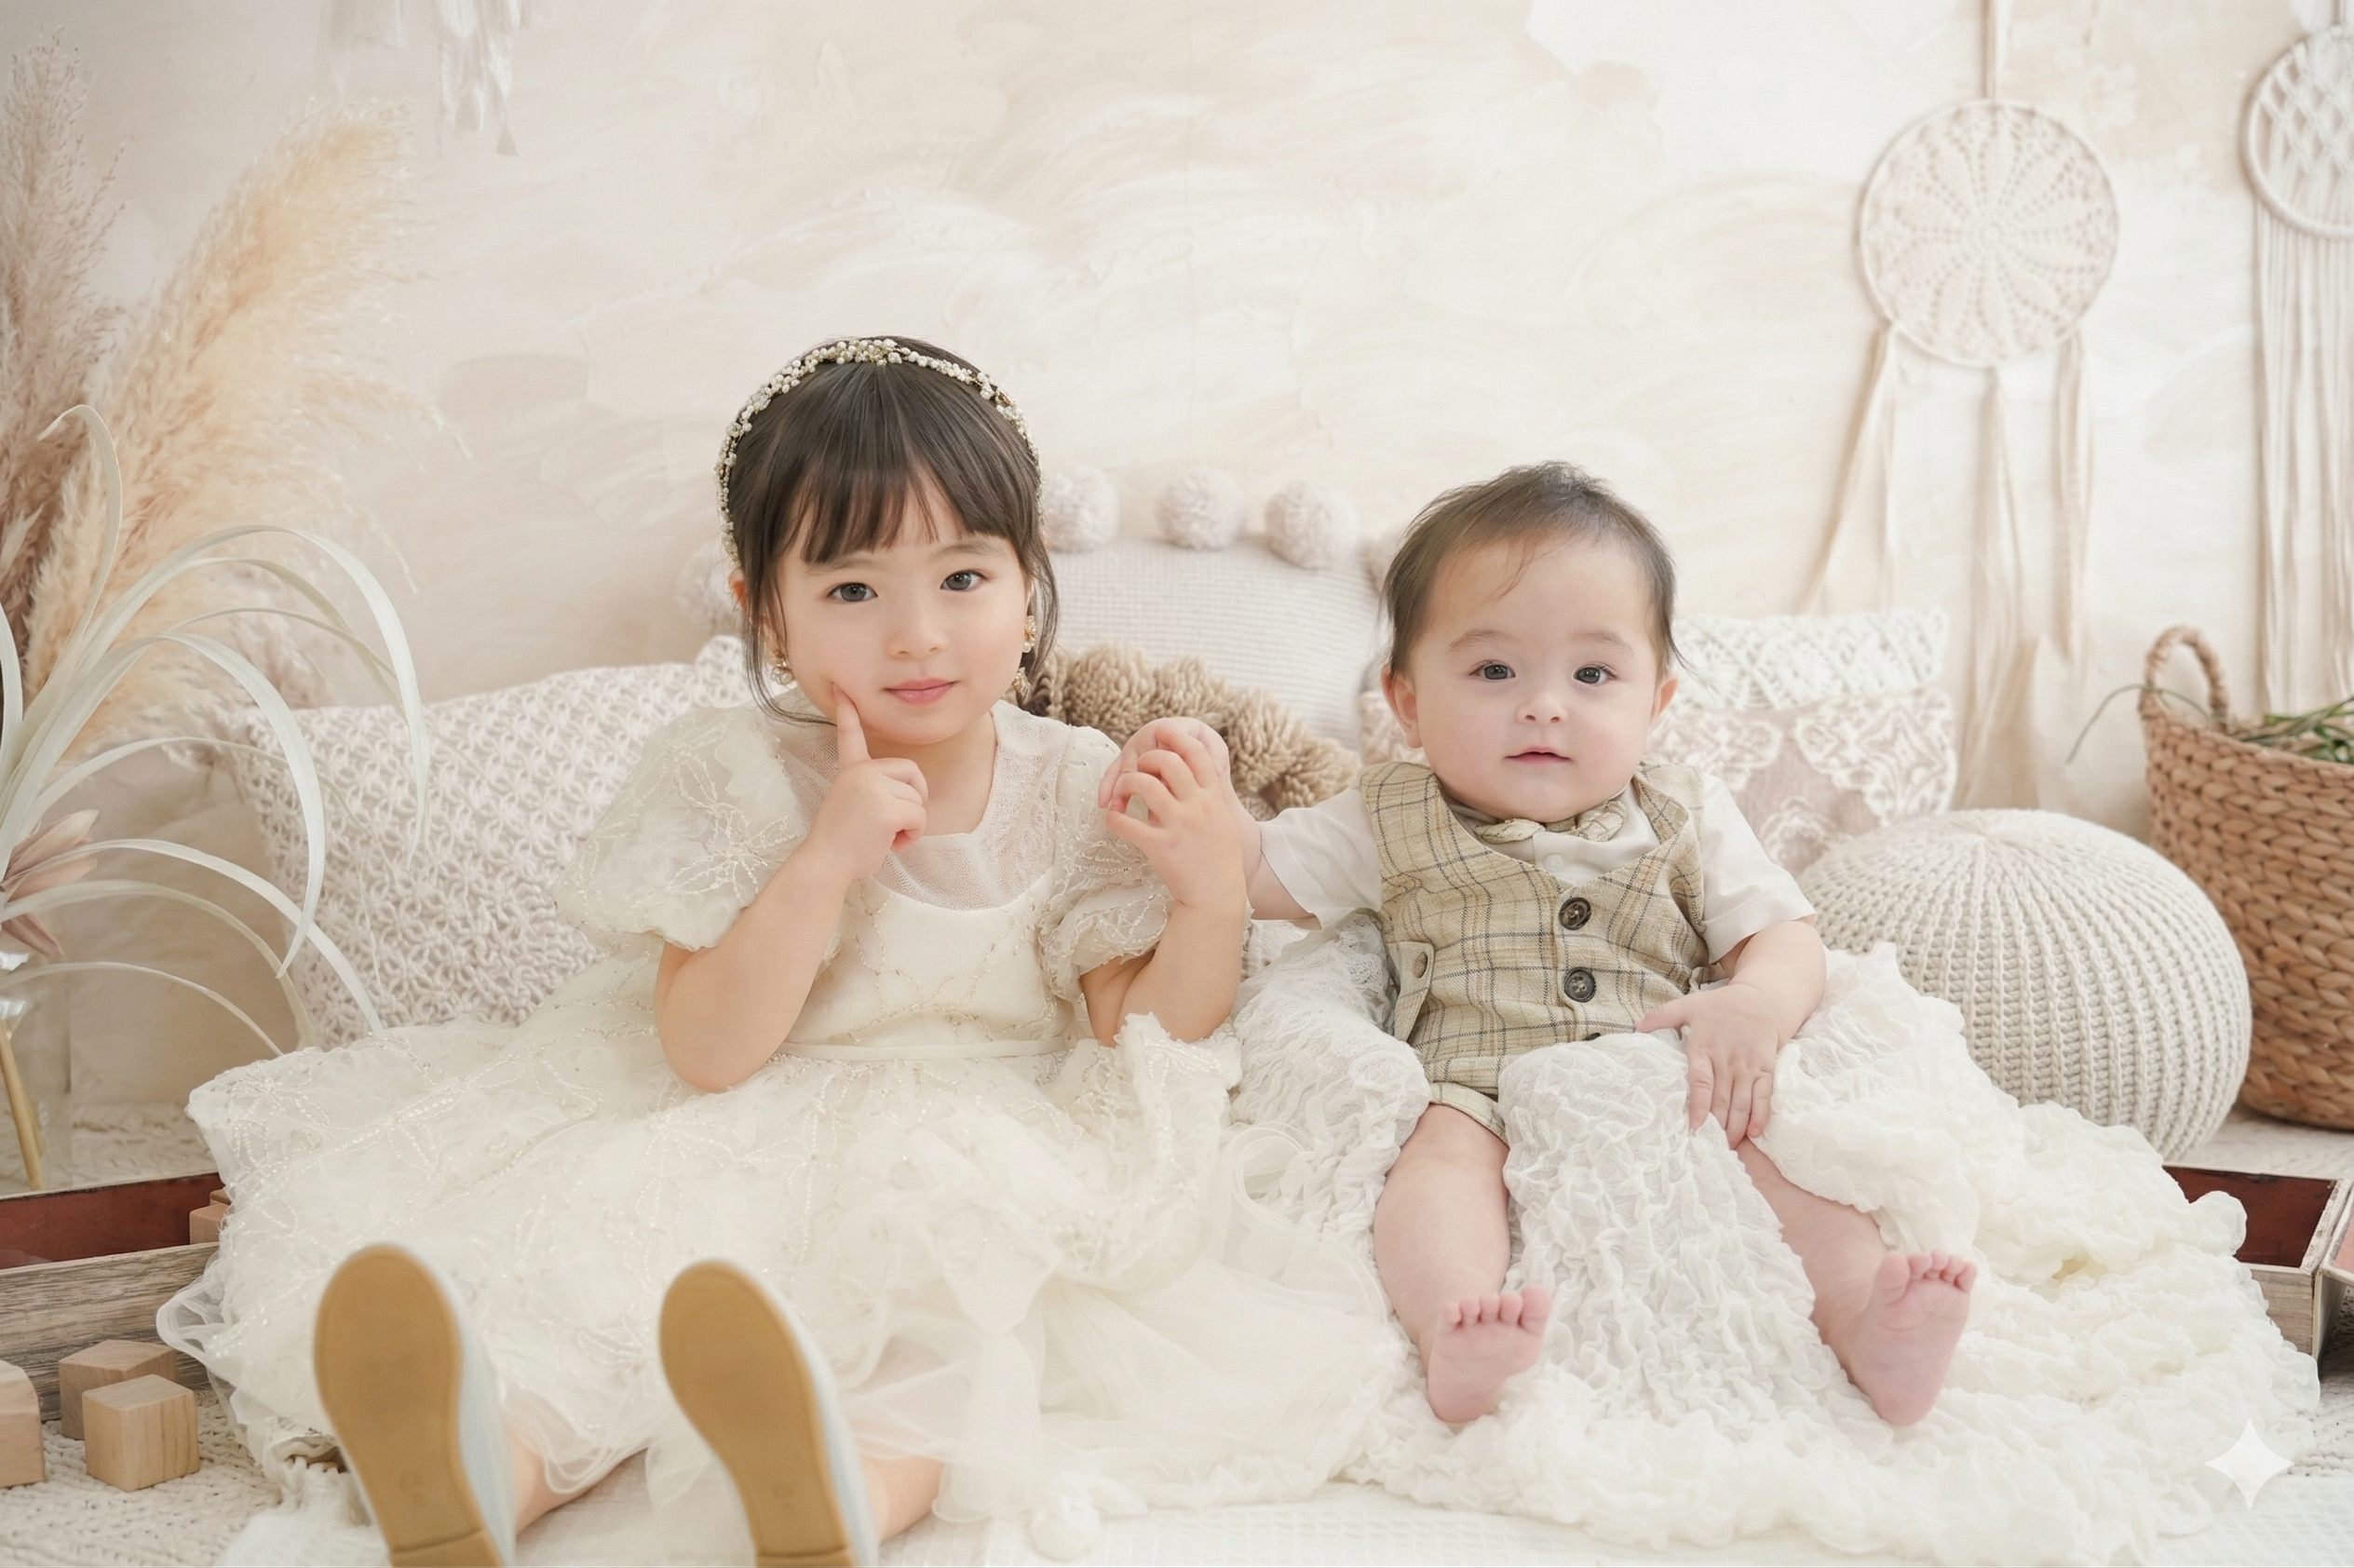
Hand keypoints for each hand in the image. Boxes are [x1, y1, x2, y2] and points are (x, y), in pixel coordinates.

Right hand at [796, 695, 926, 886]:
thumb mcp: (854, 805)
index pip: (850, 735)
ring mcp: (874, 788)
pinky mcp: (887, 809)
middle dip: (916, 798)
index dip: (847, 712)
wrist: (826, 862)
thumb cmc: (842, 843)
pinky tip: (891, 844)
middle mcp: (862, 773)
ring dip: (911, 825)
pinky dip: (913, 836)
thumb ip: (876, 791)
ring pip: (918, 801)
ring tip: (885, 837)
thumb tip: (907, 792)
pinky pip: (919, 817)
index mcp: (852, 770)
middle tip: (900, 821)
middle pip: (913, 772)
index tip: (841, 688)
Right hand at [1096, 717, 1232, 809]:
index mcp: (1174, 728)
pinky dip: (1109, 787)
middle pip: (1143, 753)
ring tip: (1117, 807)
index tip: (1170, 782)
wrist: (1195, 767)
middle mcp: (1150, 733)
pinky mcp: (1127, 763)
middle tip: (1146, 799)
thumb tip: (1216, 770)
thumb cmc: (1206, 759)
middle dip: (1142, 776)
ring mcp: (1137, 747)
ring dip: (1120, 785)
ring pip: (1126, 765)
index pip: (1168, 739)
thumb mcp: (1215, 753)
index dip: (1168, 760)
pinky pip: (1114, 772)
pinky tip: (1104, 804)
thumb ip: (1216, 758)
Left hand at [1100, 719, 1246, 911]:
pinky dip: (1113, 818)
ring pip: (1144, 785)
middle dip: (1147, 759)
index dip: (1177, 737)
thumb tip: (1192, 774)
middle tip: (1138, 770)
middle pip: (1167, 761)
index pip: (1197, 753)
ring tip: (1121, 794)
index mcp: (1212, 797)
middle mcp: (1197, 806)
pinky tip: (1113, 820)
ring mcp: (1179, 826)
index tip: (1162, 732)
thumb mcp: (1221, 820)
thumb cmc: (1219, 859)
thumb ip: (1208, 796)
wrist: (1218, 895)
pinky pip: (1126, 824)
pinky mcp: (1161, 847)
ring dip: (1126, 784)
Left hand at [1638, 982, 1782, 1146]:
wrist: (1760, 1000)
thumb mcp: (1687, 1005)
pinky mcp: (1766, 1068)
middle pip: (1722, 1098)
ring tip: (1727, 1146)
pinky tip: (1753, 1132)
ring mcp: (1748, 1066)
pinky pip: (1764, 1095)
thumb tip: (1635, 1027)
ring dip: (1736, 1126)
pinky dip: (1760, 1114)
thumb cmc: (1719, 1007)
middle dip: (1716, 1126)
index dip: (1698, 1105)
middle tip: (1709, 1147)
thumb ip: (1661, 1017)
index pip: (1701, 1081)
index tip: (1694, 1127)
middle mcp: (1727, 1059)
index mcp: (1705, 1047)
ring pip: (1742, 1101)